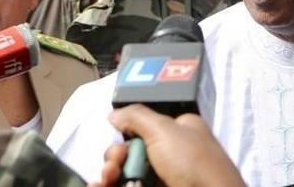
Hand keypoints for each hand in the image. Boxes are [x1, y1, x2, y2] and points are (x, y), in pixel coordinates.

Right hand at [89, 104, 243, 186]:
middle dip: (114, 159)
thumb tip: (114, 114)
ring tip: (104, 182)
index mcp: (181, 131)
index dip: (126, 136)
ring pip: (128, 174)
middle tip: (111, 168)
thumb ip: (137, 117)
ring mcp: (167, 177)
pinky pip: (131, 186)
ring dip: (109, 176)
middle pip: (132, 153)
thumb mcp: (164, 130)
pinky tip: (101, 186)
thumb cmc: (192, 162)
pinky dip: (113, 186)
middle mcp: (173, 153)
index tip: (117, 143)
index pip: (145, 128)